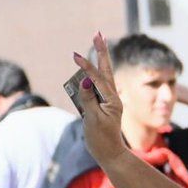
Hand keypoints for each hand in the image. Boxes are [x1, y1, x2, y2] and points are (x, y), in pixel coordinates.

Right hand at [72, 33, 126, 161]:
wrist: (109, 153)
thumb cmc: (101, 138)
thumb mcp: (93, 119)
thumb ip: (88, 99)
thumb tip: (85, 80)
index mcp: (112, 100)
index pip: (97, 79)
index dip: (86, 67)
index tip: (75, 55)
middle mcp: (112, 97)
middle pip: (106, 70)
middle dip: (101, 52)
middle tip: (98, 34)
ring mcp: (107, 100)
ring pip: (102, 76)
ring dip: (99, 59)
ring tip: (98, 42)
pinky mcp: (102, 104)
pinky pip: (96, 87)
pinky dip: (94, 74)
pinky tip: (91, 67)